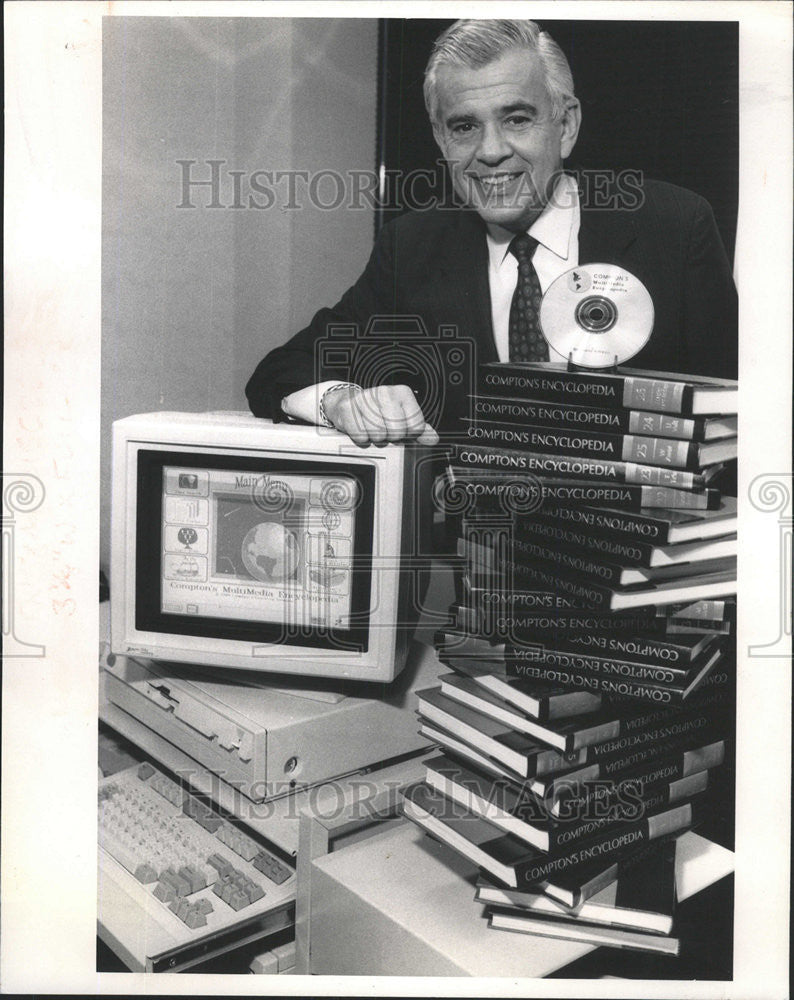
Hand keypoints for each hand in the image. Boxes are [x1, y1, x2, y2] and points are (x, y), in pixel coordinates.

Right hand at [322, 384, 438, 446]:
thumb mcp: (402, 417)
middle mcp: (384, 392)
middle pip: (397, 432)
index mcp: (402, 393)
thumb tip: (433, 438)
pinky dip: (361, 438)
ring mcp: (365, 398)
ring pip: (378, 435)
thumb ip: (419, 429)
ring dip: (375, 438)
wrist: (349, 403)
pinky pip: (360, 435)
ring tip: (372, 428)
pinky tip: (360, 428)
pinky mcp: (347, 407)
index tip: (401, 428)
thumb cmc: (378, 412)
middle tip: (385, 429)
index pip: (416, 426)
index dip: (409, 434)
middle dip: (390, 436)